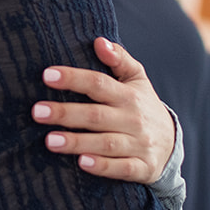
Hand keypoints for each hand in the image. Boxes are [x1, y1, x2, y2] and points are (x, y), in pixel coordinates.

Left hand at [33, 38, 176, 184]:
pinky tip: (82, 163)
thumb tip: (99, 41)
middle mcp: (133, 119)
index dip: (73, 78)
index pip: (98, 83)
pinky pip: (122, 168)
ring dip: (77, 142)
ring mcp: (138, 144)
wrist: (171, 143)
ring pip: (106, 143)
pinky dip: (103, 166)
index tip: (47, 75)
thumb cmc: (143, 106)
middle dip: (66, 113)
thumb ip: (119, 59)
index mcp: (128, 95)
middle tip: (37, 111)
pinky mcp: (142, 168)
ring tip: (49, 140)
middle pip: (96, 115)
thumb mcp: (136, 79)